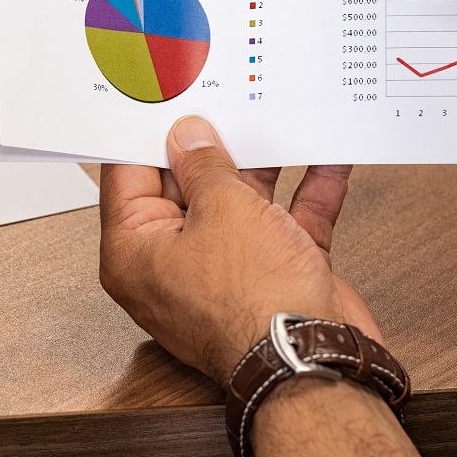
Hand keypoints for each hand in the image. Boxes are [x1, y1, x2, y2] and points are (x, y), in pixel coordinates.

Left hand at [99, 116, 376, 384]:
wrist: (317, 362)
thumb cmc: (254, 306)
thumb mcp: (221, 209)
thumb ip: (205, 165)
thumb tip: (189, 137)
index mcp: (136, 253)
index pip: (128, 177)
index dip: (145, 132)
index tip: (160, 95)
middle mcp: (176, 264)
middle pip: (186, 186)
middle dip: (211, 143)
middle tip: (222, 94)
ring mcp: (229, 271)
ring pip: (241, 201)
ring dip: (265, 163)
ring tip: (275, 114)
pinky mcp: (276, 276)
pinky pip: (288, 221)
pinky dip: (308, 190)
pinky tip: (327, 156)